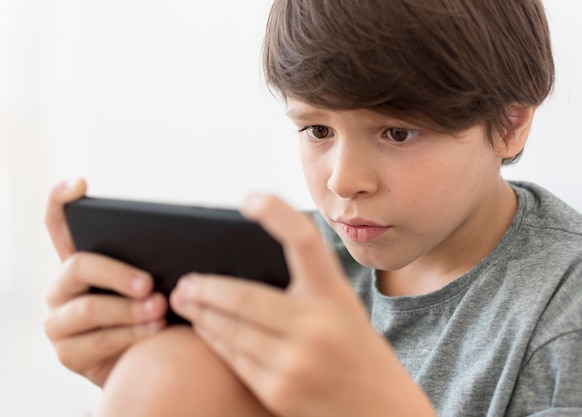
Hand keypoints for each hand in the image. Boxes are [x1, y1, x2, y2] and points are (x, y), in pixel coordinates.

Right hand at [44, 179, 167, 386]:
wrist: (154, 364)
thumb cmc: (159, 313)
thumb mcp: (158, 282)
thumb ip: (159, 260)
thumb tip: (194, 236)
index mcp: (83, 263)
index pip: (59, 225)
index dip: (61, 201)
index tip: (80, 184)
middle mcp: (64, 288)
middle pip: (78, 265)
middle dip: (117, 272)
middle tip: (149, 283)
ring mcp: (61, 321)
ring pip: (88, 308)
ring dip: (128, 309)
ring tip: (160, 309)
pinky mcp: (69, 354)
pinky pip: (97, 341)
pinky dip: (130, 334)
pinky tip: (155, 330)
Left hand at [170, 194, 435, 416]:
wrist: (383, 412)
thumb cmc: (358, 353)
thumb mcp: (343, 312)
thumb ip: (307, 291)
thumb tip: (249, 272)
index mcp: (336, 297)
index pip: (305, 242)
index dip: (276, 214)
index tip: (250, 199)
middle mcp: (316, 326)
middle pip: (242, 295)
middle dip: (205, 288)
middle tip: (185, 281)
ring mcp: (295, 362)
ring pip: (229, 329)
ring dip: (201, 313)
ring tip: (184, 302)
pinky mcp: (279, 391)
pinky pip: (234, 358)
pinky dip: (213, 340)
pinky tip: (204, 330)